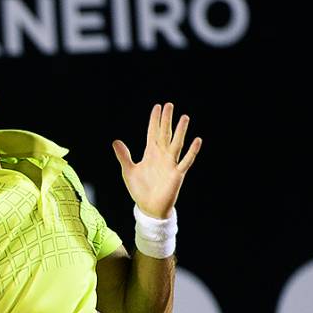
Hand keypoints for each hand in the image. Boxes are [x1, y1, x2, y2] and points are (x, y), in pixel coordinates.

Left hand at [112, 102, 201, 217]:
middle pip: (165, 134)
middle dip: (167, 120)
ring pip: (176, 144)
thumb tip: (115, 141)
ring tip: (184, 117)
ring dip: (180, 131)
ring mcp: (170, 164)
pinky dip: (192, 151)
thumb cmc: (140, 189)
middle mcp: (162, 156)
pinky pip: (186, 161)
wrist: (148, 207)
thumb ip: (123, 156)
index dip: (155, 120)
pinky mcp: (176, 174)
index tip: (157, 107)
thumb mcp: (128, 171)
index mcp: (150, 153)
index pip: (153, 132)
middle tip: (169, 105)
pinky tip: (197, 140)